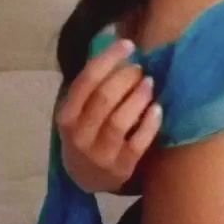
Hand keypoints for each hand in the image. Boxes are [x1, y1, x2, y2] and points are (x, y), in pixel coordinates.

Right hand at [55, 38, 161, 192]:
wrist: (85, 179)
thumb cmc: (86, 134)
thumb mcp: (77, 112)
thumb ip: (91, 87)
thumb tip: (115, 47)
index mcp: (66, 116)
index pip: (85, 80)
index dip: (108, 58)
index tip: (128, 44)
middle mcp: (79, 136)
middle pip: (104, 98)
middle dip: (126, 78)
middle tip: (140, 70)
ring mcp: (99, 154)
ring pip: (120, 120)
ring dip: (138, 97)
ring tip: (149, 84)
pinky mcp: (121, 168)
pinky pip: (138, 143)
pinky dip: (149, 123)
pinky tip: (158, 109)